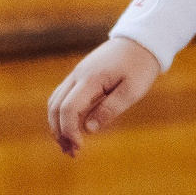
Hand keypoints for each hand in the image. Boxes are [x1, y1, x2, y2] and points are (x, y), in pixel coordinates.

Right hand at [46, 37, 159, 156]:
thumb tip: (89, 129)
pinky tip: (73, 129)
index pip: (68, 108)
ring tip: (69, 146)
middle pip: (55, 107)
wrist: (140, 41)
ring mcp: (76, 74)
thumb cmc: (140, 67)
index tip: (79, 148)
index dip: (69, 130)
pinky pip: (63, 97)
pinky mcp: (80, 76)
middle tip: (72, 153)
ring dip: (58, 125)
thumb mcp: (132, 91)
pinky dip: (63, 114)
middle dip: (60, 132)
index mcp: (90, 79)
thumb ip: (110, 109)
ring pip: (55, 102)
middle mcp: (77, 76)